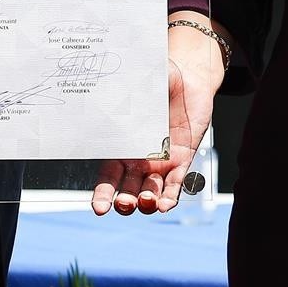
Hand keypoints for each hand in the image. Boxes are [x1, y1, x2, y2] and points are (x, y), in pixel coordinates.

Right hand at [91, 13, 225, 214]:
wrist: (188, 79)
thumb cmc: (158, 80)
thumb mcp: (140, 86)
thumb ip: (125, 94)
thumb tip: (110, 93)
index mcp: (122, 147)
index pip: (108, 177)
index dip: (102, 194)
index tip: (99, 207)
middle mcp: (139, 161)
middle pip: (127, 191)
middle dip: (124, 203)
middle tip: (123, 203)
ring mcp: (160, 163)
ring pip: (150, 193)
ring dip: (146, 202)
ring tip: (145, 200)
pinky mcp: (182, 160)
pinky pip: (175, 184)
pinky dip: (170, 197)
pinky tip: (165, 205)